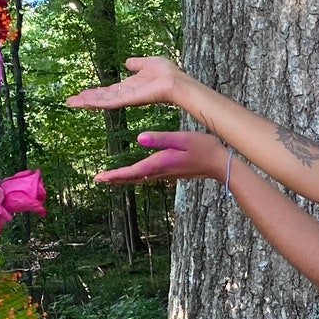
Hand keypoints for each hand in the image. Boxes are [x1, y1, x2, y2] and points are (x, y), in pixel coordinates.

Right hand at [67, 54, 187, 111]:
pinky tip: (84, 102)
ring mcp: (126, 98)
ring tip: (71, 103)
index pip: (108, 91)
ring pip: (102, 101)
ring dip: (86, 101)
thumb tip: (127, 62)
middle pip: (102, 98)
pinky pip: (109, 102)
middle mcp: (126, 94)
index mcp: (130, 86)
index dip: (96, 92)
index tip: (83, 93)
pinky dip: (96, 102)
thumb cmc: (166, 72)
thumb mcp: (148, 63)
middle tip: (70, 101)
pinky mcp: (128, 100)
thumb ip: (136, 64)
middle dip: (86, 99)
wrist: (175, 81)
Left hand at [95, 130, 226, 185]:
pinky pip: (147, 176)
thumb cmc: (204, 148)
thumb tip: (138, 139)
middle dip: (115, 179)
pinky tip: (133, 173)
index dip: (114, 175)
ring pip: (139, 178)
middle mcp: (160, 171)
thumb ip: (160, 138)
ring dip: (124, 178)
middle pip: (132, 178)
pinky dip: (135, 176)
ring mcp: (166, 174)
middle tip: (98, 179)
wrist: (220, 163)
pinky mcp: (170, 172)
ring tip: (110, 177)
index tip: (99, 178)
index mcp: (160, 163)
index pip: (132, 171)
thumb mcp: (182, 139)